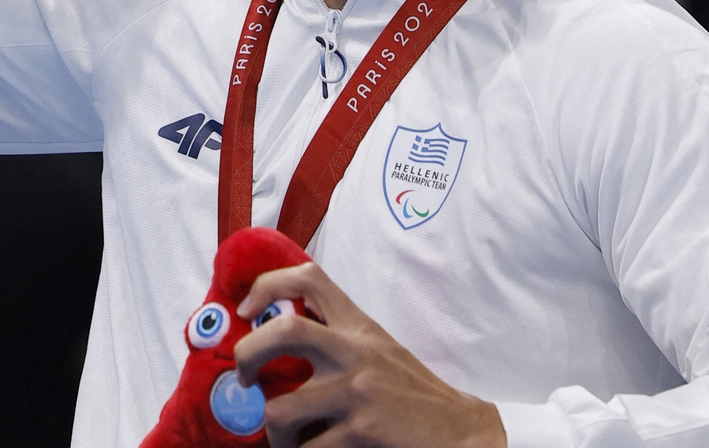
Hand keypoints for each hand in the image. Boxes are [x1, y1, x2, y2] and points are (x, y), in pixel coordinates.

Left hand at [234, 262, 504, 447]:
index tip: (246, 309)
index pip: (309, 277)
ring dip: (275, 435)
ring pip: (281, 410)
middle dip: (247, 356)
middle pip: (282, 330)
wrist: (462, 430)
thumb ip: (338, 340)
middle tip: (246, 379)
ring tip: (287, 441)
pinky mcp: (362, 430)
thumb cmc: (411, 394)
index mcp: (357, 326)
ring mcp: (357, 390)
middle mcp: (354, 350)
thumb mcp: (377, 351)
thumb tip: (274, 341)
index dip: (266, 283)